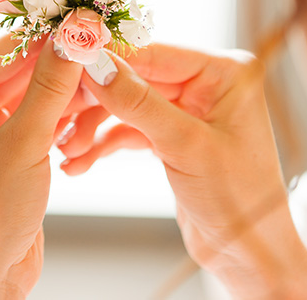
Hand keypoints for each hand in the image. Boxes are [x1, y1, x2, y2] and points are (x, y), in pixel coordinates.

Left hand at [0, 35, 81, 299]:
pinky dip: (62, 114)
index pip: (6, 48)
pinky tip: (85, 113)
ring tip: (102, 84)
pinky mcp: (5, 149)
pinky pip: (38, 116)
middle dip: (62, 63)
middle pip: (21, 67)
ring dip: (66, 91)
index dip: (50, 34)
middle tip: (105, 52)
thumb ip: (51, 86)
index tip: (90, 21)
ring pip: (34, 92)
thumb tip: (75, 35)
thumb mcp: (23, 145)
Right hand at [59, 44, 306, 298]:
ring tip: (66, 150)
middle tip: (58, 112)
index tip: (67, 64)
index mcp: (225, 72)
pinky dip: (105, 145)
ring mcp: (189, 109)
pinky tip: (79, 163)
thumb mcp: (186, 147)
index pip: (155, 52)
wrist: (248, 253)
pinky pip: (130, 129)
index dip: (109, 59)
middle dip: (95, 100)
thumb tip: (97, 66)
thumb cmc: (239, 200)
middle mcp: (208, 83)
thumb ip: (139, 103)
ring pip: (127, 105)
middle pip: (136, 77)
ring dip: (93, 127)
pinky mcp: (174, 136)